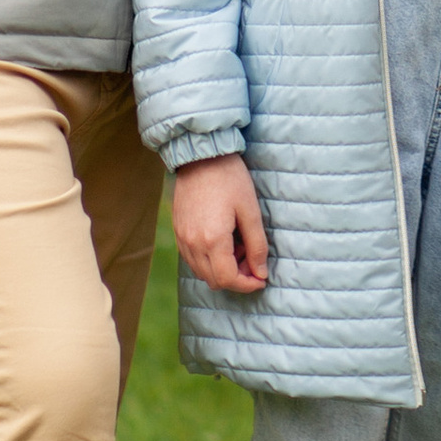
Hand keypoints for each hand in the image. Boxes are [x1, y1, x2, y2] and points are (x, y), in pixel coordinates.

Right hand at [172, 153, 270, 292]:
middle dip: (236, 277)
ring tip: (239, 245)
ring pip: (202, 272)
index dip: (247, 284)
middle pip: (214, 280)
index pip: (228, 279)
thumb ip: (257, 245)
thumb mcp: (250, 210)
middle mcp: (193, 245)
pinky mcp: (178, 232)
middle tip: (252, 258)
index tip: (261, 279)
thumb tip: (261, 272)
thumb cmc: (230, 178)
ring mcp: (182, 239)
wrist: (202, 156)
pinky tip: (224, 240)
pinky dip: (209, 259)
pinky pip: (193, 259)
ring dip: (222, 269)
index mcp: (212, 240)